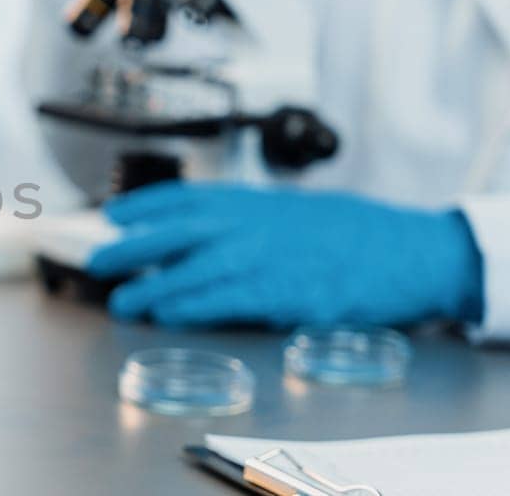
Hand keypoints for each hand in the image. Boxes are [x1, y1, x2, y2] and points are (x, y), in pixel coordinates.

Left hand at [86, 182, 483, 328]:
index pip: (185, 197)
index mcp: (256, 201)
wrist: (413, 252)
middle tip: (96, 260)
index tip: (113, 214)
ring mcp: (268, 257)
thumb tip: (209, 235)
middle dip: (131, 247)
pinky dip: (192, 306)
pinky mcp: (284, 293)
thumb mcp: (299, 212)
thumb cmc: (360, 235)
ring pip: (193, 269)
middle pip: (176, 231)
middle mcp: (255, 223)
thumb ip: (253, 222)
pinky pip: (226, 300)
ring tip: (122, 302)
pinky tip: (167, 313)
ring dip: (152, 287)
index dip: (144, 205)